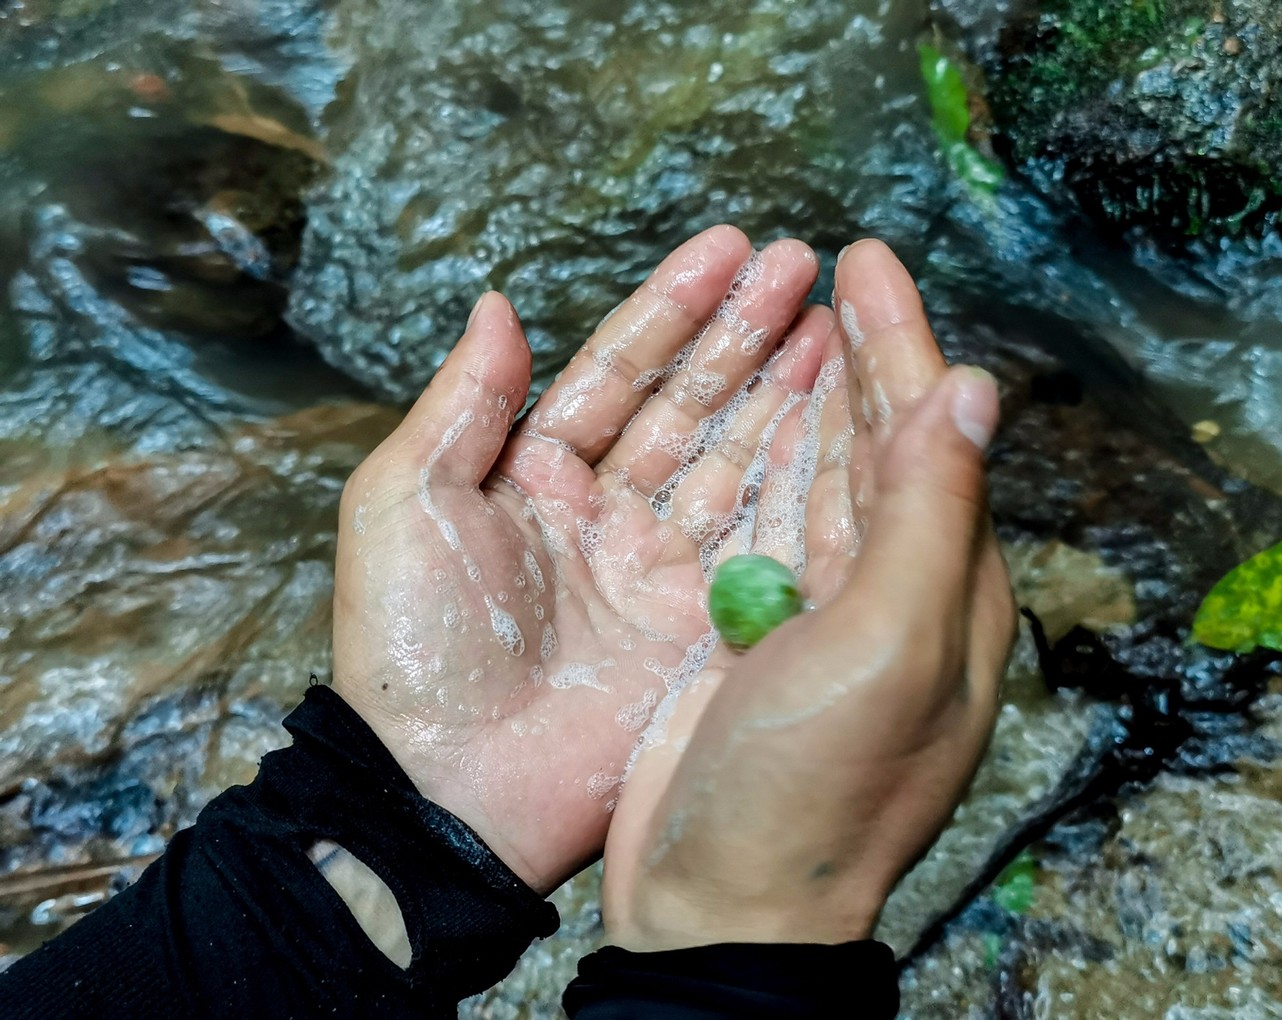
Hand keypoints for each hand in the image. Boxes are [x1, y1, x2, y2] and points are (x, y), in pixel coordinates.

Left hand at [333, 227, 834, 891]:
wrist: (449, 792)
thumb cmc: (411, 649)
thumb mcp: (404, 505)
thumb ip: (460, 404)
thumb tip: (497, 304)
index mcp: (535, 476)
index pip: (618, 371)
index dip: (674, 308)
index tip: (731, 248)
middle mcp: (608, 512)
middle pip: (690, 403)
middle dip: (746, 333)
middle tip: (805, 267)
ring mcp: (663, 569)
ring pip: (736, 458)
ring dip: (785, 391)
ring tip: (836, 325)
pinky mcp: (706, 625)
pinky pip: (762, 536)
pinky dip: (802, 477)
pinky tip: (842, 421)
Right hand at [601, 240, 1016, 946]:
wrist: (724, 904)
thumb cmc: (813, 789)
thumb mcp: (888, 646)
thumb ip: (930, 514)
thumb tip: (973, 390)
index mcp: (947, 592)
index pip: (929, 435)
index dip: (900, 340)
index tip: (866, 259)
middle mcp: (894, 596)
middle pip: (879, 444)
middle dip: (859, 352)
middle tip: (830, 268)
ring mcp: (823, 616)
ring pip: (822, 476)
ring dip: (813, 395)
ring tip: (795, 320)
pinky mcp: (756, 636)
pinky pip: (766, 521)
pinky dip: (763, 460)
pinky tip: (751, 422)